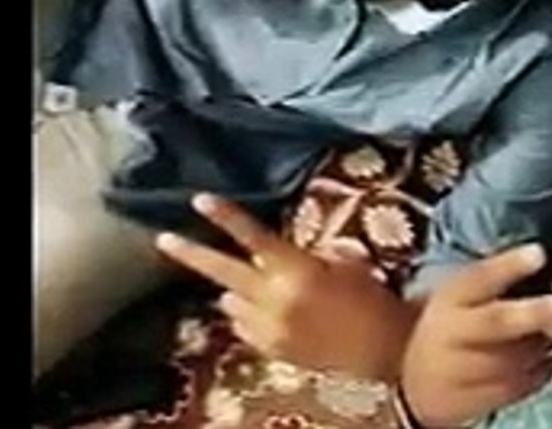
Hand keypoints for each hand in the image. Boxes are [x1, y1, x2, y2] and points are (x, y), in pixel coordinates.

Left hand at [155, 193, 418, 380]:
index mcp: (297, 271)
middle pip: (223, 272)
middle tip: (164, 239)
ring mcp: (268, 328)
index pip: (254, 238)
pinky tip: (273, 312)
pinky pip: (245, 326)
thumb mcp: (346, 265)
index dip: (226, 217)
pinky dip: (250, 315)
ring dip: (237, 289)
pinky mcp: (270, 350)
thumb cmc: (372, 299)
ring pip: (232, 302)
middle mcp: (274, 299)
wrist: (386, 350)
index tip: (199, 199)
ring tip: (259, 286)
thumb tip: (277, 256)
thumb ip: (307, 259)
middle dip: (192, 254)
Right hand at [401, 244, 551, 426]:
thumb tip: (551, 267)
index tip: (540, 254)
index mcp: (450, 297)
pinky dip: (540, 374)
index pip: (478, 277)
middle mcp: (450, 333)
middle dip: (539, 313)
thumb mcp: (466, 298)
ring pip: (511, 360)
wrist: (415, 382)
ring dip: (546, 346)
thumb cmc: (454, 328)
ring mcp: (456, 371)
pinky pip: (513, 389)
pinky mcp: (467, 403)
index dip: (509, 266)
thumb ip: (502, 284)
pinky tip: (550, 360)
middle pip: (496, 322)